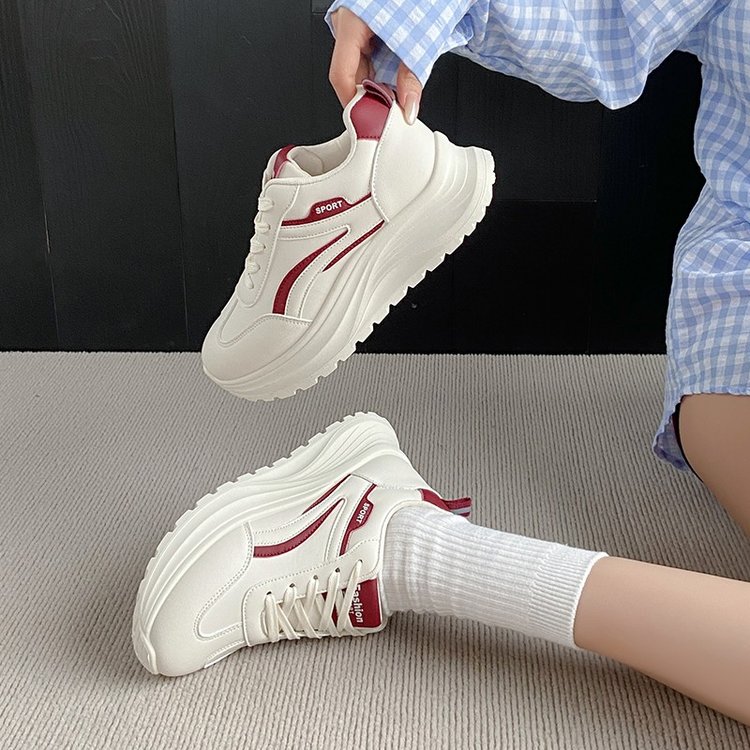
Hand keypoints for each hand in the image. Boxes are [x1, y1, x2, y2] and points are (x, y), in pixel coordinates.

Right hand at [328, 7, 422, 123]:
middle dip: (370, 96)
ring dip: (378, 85)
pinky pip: (369, 56)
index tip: (369, 119)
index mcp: (353, 21)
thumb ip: (412, 77)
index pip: (341, 76)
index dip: (354, 102)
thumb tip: (408, 108)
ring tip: (397, 95)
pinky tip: (396, 80)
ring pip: (360, 67)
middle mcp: (349, 21)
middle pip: (351, 74)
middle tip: (389, 112)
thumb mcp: (419, 37)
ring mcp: (358, 23)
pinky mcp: (369, 25)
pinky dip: (382, 72)